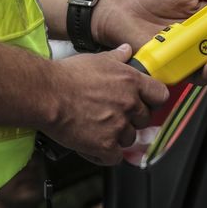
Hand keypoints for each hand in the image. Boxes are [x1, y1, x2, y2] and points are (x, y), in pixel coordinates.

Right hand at [43, 44, 168, 164]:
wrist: (46, 94)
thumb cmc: (68, 75)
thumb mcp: (97, 59)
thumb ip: (117, 57)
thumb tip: (127, 50)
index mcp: (131, 81)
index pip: (160, 95)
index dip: (152, 101)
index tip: (145, 104)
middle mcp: (129, 104)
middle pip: (144, 120)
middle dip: (131, 120)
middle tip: (112, 116)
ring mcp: (118, 126)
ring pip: (130, 139)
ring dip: (117, 137)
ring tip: (98, 129)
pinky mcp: (105, 145)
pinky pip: (114, 157)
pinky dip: (104, 154)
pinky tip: (92, 146)